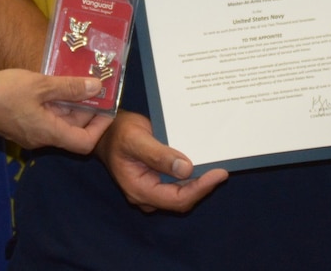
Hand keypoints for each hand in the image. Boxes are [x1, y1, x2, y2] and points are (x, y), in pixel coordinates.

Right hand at [0, 70, 112, 154]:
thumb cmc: (2, 92)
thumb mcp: (40, 85)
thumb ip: (70, 87)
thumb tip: (97, 88)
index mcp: (48, 133)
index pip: (84, 143)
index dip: (100, 127)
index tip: (107, 106)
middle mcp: (41, 138)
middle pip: (73, 130)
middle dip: (87, 110)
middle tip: (96, 84)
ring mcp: (29, 132)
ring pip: (60, 122)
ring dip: (71, 104)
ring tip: (79, 79)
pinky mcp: (21, 123)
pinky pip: (46, 117)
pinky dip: (56, 102)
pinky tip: (56, 83)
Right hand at [95, 109, 228, 212]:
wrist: (107, 130)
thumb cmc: (119, 133)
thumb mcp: (137, 139)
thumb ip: (159, 155)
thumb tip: (186, 169)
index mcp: (140, 189)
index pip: (177, 199)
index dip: (200, 189)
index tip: (219, 174)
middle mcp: (147, 195)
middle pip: (182, 199)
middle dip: (203, 187)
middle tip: (223, 169)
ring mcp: (152, 189)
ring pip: (182, 193)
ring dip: (200, 182)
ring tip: (217, 165)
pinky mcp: (157, 180)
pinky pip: (178, 183)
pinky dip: (192, 175)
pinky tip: (204, 162)